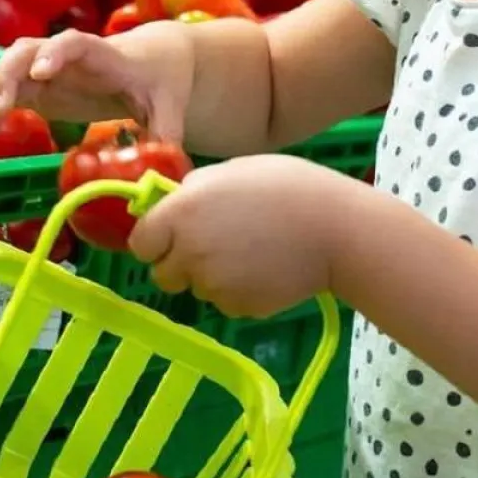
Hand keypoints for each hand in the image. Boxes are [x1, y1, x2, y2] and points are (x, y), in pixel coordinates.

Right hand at [0, 26, 192, 143]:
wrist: (150, 63)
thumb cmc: (159, 81)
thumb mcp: (169, 105)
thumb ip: (166, 132)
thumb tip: (165, 164)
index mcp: (102, 54)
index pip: (74, 43)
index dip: (55, 54)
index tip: (41, 73)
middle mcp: (66, 56)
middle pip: (27, 52)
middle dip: (8, 78)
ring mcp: (47, 70)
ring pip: (9, 72)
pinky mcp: (37, 88)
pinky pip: (6, 94)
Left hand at [128, 155, 343, 317]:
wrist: (336, 230)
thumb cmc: (288, 187)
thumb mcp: (233, 170)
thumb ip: (195, 191)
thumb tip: (174, 203)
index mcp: (181, 213)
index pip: (141, 242)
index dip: (156, 239)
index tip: (173, 235)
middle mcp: (189, 253)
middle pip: (163, 273)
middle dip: (180, 263)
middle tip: (213, 246)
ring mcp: (213, 285)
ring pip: (197, 289)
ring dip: (213, 276)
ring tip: (250, 253)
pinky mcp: (238, 307)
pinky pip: (226, 302)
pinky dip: (239, 291)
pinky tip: (265, 270)